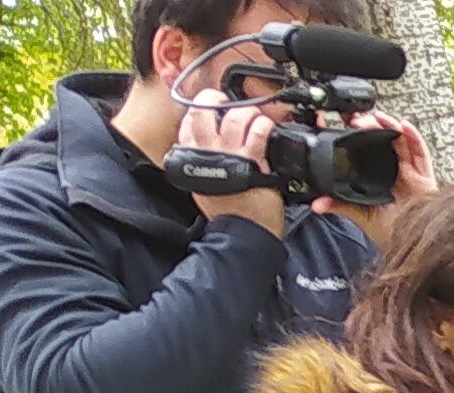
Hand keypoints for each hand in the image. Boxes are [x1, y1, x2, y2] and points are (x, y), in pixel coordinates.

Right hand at [176, 91, 284, 235]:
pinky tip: (267, 127)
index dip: (200, 108)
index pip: (186, 122)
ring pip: (232, 117)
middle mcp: (204, 152)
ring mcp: (227, 155)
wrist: (243, 232)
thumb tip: (206, 145)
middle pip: (200, 110)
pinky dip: (263, 124)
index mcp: (191, 157)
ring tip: (254, 118)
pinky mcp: (250, 161)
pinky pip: (256, 132)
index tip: (213, 107)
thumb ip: (203, 162)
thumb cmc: (228, 211)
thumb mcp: (204, 185)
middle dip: (214, 98)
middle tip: (228, 103)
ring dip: (247, 112)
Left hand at [324, 112, 436, 233]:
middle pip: (385, 141)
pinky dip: (414, 137)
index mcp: (380, 177)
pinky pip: (421, 153)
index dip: (359, 135)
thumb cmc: (392, 232)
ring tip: (378, 117)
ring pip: (402, 141)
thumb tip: (316, 204)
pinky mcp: (426, 176)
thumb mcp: (360, 214)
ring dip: (390, 125)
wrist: (410, 245)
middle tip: (358, 121)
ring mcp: (412, 172)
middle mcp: (396, 171)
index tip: (345, 124)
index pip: (368, 149)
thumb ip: (340, 205)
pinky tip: (404, 126)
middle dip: (372, 126)